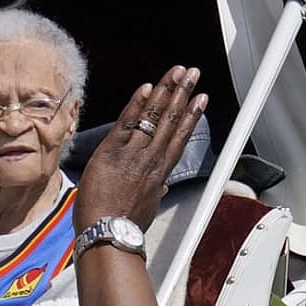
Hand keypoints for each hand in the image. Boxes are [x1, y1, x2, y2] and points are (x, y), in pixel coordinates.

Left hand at [73, 66, 207, 231]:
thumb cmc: (121, 225)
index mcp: (159, 173)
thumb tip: (159, 188)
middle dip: (184, 94)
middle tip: (193, 74)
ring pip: (154, 117)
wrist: (106, 232)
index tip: (199, 100)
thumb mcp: (145, 209)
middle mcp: (151, 160)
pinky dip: (138, 103)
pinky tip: (147, 87)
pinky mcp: (112, 151)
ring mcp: (133, 154)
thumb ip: (153, 193)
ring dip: (167, 91)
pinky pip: (127, 121)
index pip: (179, 138)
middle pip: (172, 120)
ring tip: (179, 73)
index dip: (191, 116)